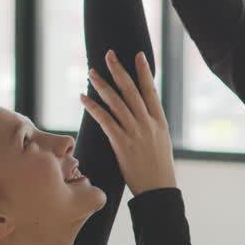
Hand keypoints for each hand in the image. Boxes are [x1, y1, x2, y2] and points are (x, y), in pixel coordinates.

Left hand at [82, 50, 176, 194]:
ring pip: (116, 102)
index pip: (151, 91)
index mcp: (160, 122)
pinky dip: (93, 107)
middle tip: (108, 54)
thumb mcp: (161, 143)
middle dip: (119, 71)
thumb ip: (152, 126)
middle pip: (131, 91)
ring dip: (102, 85)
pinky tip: (83, 98)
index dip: (144, 72)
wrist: (159, 190)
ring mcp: (135, 133)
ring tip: (91, 73)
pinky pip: (105, 120)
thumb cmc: (159, 170)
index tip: (138, 55)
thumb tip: (141, 114)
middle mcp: (148, 124)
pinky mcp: (122, 143)